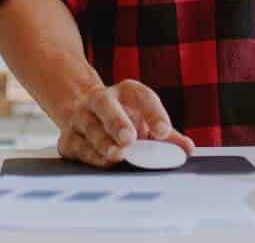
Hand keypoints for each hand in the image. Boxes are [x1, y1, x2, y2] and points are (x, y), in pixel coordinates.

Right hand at [55, 80, 196, 166]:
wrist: (84, 112)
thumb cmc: (124, 119)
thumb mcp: (147, 121)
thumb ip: (167, 136)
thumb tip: (187, 149)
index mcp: (125, 92)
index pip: (141, 96)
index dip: (153, 113)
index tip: (164, 131)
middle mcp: (100, 100)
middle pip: (105, 105)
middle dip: (116, 121)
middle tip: (129, 139)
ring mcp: (80, 117)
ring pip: (89, 127)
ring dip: (103, 142)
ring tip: (117, 155)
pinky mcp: (68, 138)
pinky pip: (77, 146)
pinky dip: (90, 156)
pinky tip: (102, 162)